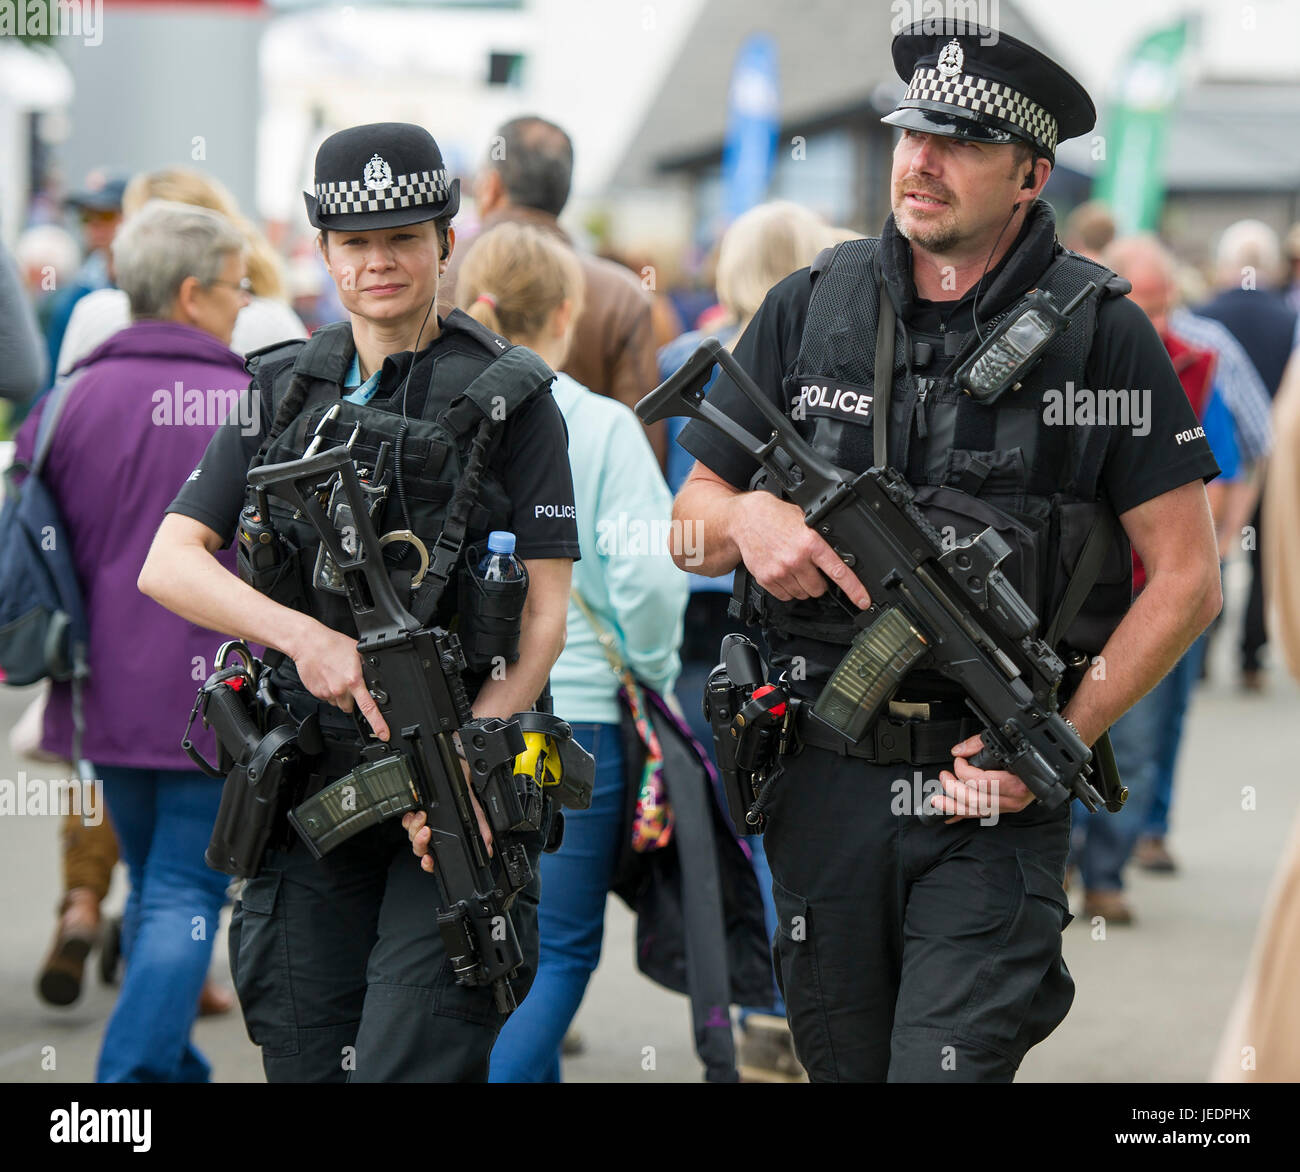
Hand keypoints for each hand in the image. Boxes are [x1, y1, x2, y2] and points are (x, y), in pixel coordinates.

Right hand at [289, 621, 389, 740]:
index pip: (369, 707)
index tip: (383, 734)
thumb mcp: (358, 652)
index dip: (378, 723)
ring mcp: (327, 693)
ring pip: (339, 703)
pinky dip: (329, 692)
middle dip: (353, 699)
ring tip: (336, 677)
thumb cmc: (332, 644)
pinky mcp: (316, 693)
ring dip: (340, 695)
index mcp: (354, 680)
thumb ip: (367, 668)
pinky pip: (327, 699)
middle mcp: (340, 689)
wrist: (308, 643)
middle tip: (349, 683)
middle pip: (351, 707)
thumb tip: (376, 679)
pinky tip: (328, 677)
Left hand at [401, 759, 493, 873]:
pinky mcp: (413, 810)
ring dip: (415, 829)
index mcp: (447, 831)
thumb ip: (480, 823)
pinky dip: (408, 820)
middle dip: (420, 842)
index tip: (429, 860)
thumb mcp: (473, 803)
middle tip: (426, 831)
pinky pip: (406, 821)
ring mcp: (422, 820)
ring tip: (422, 817)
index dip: (430, 863)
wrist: (454, 760)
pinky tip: (414, 813)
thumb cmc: (463, 780)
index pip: (436, 855)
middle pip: (420, 847)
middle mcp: (433, 829)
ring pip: (412, 835)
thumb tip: (488, 842)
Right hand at [731, 491, 870, 607]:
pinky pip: (785, 596)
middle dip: (819, 583)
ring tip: (794, 568)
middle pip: (819, 589)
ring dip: (802, 586)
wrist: (747, 519)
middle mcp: (796, 559)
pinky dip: (787, 589)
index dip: (854, 589)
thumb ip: (821, 539)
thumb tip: (842, 555)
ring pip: (802, 594)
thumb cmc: (777, 517)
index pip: (838, 571)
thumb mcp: (805, 520)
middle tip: (811, 569)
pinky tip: (783, 573)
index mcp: (811, 542)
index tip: (863, 601)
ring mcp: (780, 571)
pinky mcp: (767, 578)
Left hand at [932, 733, 1036, 822]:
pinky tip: (949, 815)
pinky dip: (962, 815)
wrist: (1049, 769)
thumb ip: (979, 744)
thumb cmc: (1028, 755)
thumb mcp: (1006, 743)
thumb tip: (959, 751)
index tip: (959, 761)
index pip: (983, 782)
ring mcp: (1007, 807)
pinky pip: (980, 816)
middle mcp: (1013, 799)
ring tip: (937, 800)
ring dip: (953, 806)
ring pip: (976, 811)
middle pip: (976, 799)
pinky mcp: (1002, 810)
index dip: (965, 771)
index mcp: (1017, 782)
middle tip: (944, 776)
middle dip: (954, 788)